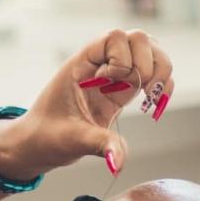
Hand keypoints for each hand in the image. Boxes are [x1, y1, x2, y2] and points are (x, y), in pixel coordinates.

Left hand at [0, 29, 173, 178]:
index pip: (114, 37)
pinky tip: (153, 108)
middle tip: (141, 93)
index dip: (121, 58)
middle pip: (139, 39)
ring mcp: (113, 76)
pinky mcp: (122, 91)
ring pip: (150, 53)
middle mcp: (99, 65)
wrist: (38, 144)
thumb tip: (120, 163)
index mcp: (81, 64)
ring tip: (151, 101)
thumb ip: (99, 145)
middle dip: (148, 64)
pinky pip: (152, 75)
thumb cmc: (46, 137)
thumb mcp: (72, 140)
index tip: (107, 85)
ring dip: (161, 73)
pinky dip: (161, 87)